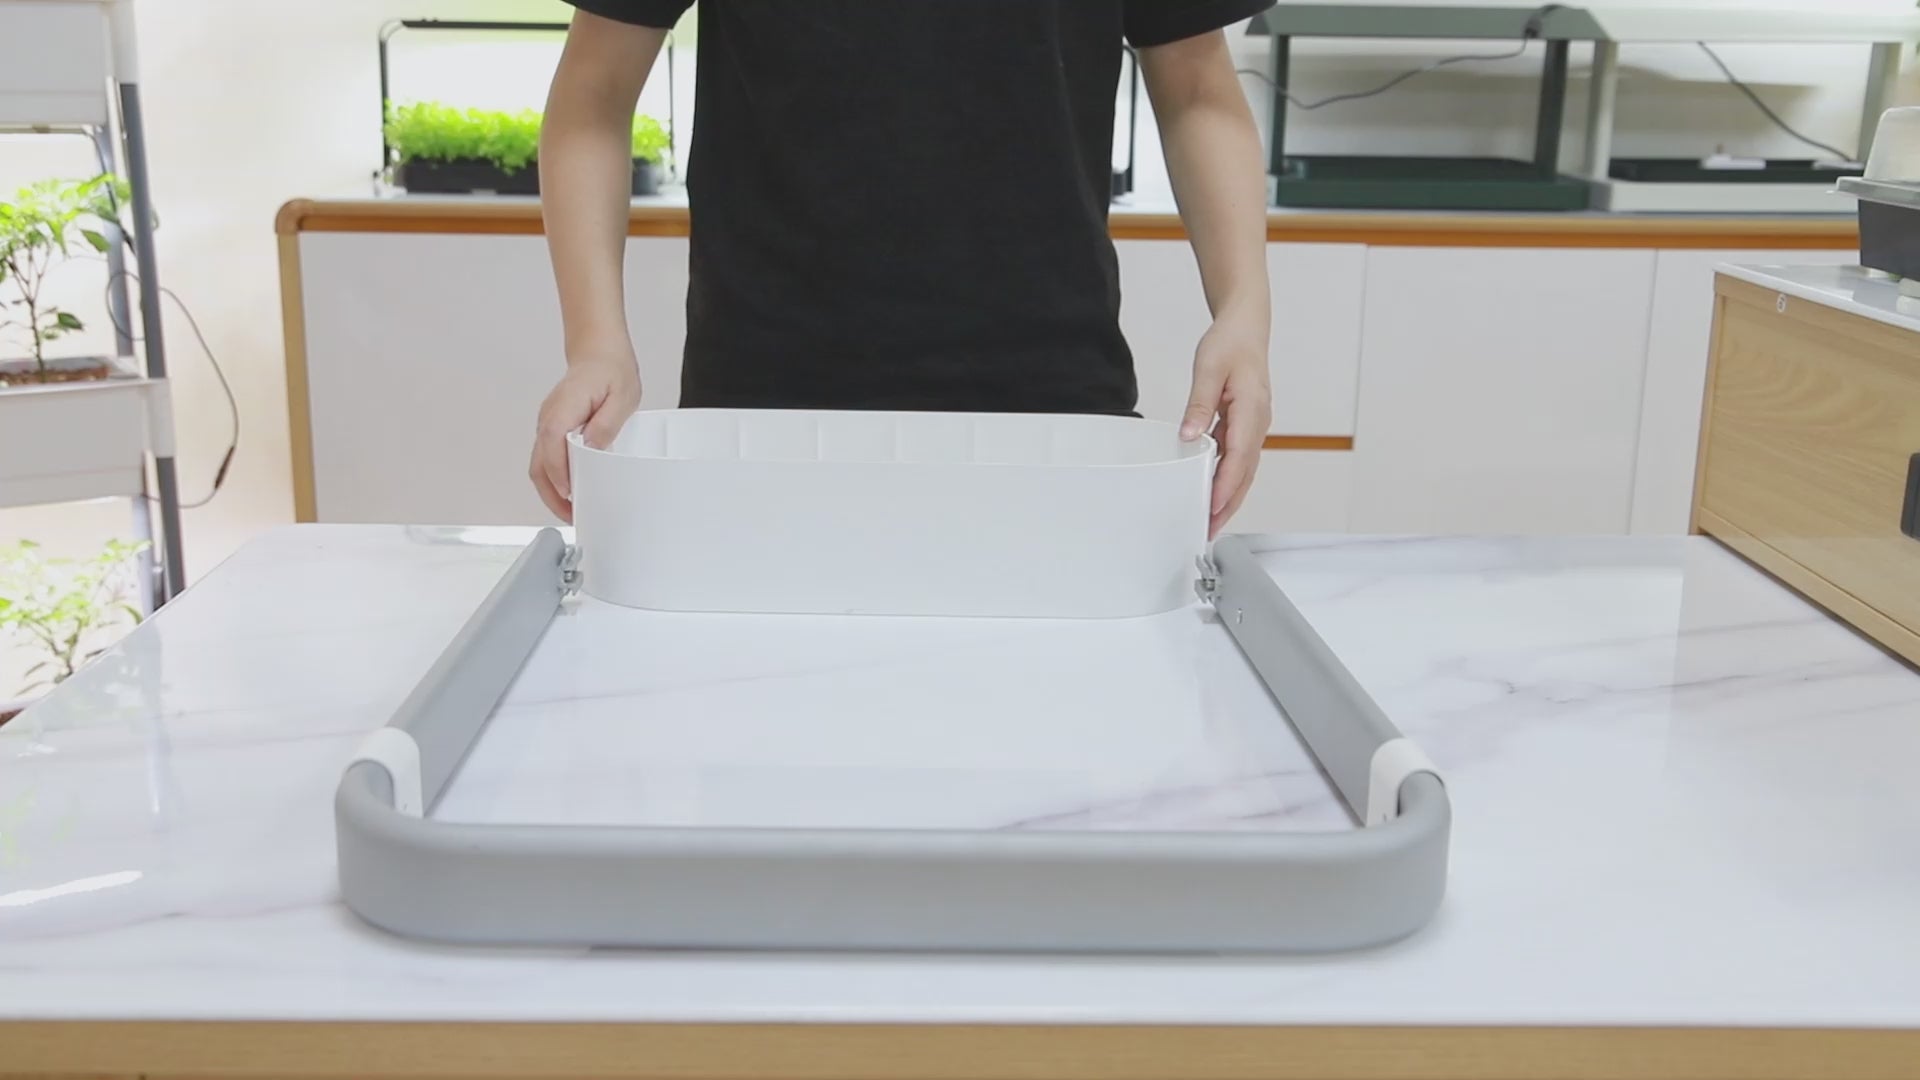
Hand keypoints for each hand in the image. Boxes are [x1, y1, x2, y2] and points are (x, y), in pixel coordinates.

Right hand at [530, 347, 640, 522]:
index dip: (558, 470)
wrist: (598, 353)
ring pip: (539, 464)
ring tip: (573, 512)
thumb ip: (607, 422)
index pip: (551, 441)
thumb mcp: (622, 396)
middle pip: (539, 461)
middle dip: (552, 494)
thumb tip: (593, 447)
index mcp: (565, 406)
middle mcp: (549, 417)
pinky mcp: (552, 430)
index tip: (569, 492)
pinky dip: (555, 479)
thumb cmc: (611, 371)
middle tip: (573, 516)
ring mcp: (547, 424)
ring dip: (552, 491)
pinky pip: (547, 459)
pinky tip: (571, 492)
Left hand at [1181, 313, 1271, 539]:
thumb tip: (1190, 435)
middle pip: (1245, 473)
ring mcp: (1255, 426)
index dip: (1225, 486)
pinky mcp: (1247, 425)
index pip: (1239, 457)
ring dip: (1229, 496)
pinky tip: (1213, 491)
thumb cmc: (1230, 343)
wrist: (1246, 328)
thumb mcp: (1209, 369)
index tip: (1211, 507)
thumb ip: (1200, 404)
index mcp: (1252, 410)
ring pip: (1244, 469)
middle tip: (1209, 528)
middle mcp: (1258, 423)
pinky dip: (1228, 478)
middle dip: (1228, 504)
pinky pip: (1239, 458)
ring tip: (1210, 519)